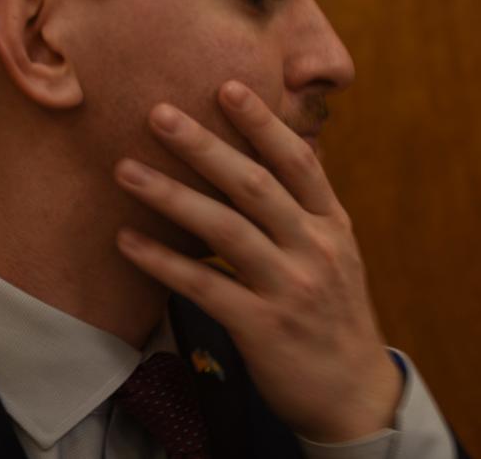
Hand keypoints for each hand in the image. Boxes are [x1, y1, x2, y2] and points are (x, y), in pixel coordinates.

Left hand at [114, 80, 400, 442]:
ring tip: (126, 170)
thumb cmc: (333, 315)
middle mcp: (314, 249)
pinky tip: (128, 243)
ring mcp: (290, 288)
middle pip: (255, 185)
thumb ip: (305, 207)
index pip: (297, 162)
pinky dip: (163, 262)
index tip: (228, 86)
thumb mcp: (336, 253)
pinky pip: (204, 286)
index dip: (263, 122)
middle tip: (158, 114)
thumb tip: (274, 152)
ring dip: (171, 195)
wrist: (354, 394)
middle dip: (204, 146)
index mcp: (332, 225)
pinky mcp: (262, 327)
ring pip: (225, 230)